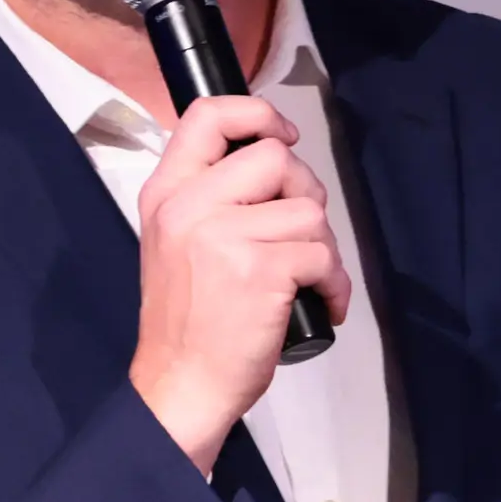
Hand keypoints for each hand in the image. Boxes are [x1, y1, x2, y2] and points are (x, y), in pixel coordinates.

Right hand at [129, 90, 347, 466]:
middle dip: (305, 193)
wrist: (179, 386)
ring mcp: (223, 236)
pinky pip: (322, 255)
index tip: (281, 140)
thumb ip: (209, 199)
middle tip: (301, 234)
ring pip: (308, 209)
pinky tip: (323, 303)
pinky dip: (335, 282)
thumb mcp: (175, 243)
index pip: (207, 115)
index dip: (257, 115)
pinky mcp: (259, 269)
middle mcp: (189, 205)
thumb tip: (274, 163)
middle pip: (274, 157)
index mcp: (166, 193)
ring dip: (323, 248)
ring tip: (309, 280)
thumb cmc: (186, 323)